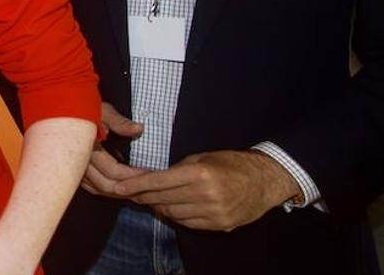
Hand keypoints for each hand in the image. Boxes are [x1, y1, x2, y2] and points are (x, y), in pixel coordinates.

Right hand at [81, 102, 146, 198]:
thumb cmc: (81, 105)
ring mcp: (74, 167)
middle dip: (128, 188)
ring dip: (116, 192)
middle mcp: (79, 161)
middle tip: (145, 186)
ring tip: (134, 189)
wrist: (59, 106)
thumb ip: (120, 122)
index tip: (149, 173)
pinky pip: (88, 186)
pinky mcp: (72, 168)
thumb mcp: (102, 109)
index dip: (133, 175)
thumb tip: (138, 129)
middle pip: (105, 185)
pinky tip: (114, 187)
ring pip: (96, 188)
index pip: (113, 170)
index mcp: (89, 147)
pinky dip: (102, 189)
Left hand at [114, 149, 298, 230]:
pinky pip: (187, 223)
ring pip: (172, 213)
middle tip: (131, 192)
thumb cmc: (231, 163)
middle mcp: (205, 196)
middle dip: (144, 196)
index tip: (118, 188)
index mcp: (199, 174)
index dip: (136, 185)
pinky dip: (176, 215)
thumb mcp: (203, 158)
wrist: (264, 182)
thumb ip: (178, 169)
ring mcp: (212, 214)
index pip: (159, 182)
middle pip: (162, 199)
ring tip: (153, 198)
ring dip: (159, 206)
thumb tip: (153, 180)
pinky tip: (174, 207)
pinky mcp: (218, 225)